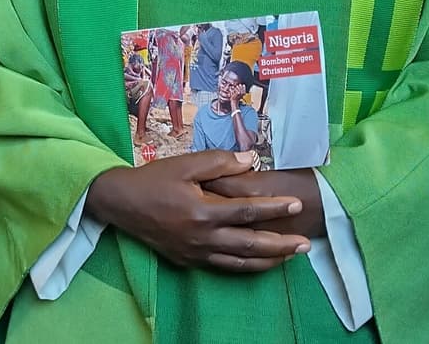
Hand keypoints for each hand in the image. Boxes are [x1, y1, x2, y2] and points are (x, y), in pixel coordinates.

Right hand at [85, 150, 311, 272]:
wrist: (123, 204)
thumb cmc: (155, 180)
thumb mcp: (186, 164)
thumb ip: (220, 162)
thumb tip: (251, 162)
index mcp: (203, 211)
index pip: (247, 211)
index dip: (274, 208)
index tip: (296, 204)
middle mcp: (202, 237)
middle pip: (250, 244)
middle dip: (282, 244)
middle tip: (306, 243)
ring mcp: (196, 252)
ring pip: (240, 262)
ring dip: (270, 260)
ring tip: (292, 256)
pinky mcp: (190, 261)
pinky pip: (225, 267)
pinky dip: (247, 266)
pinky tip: (261, 262)